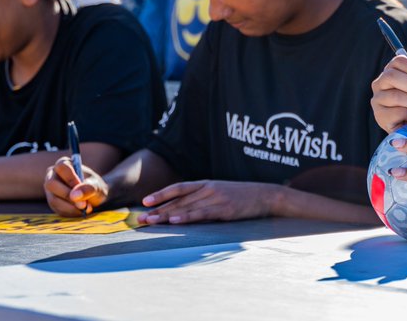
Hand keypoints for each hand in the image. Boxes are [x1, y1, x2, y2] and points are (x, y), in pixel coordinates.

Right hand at [45, 157, 107, 216]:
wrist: (94, 196)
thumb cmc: (94, 186)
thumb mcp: (96, 186)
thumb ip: (88, 188)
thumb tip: (74, 196)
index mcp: (63, 163)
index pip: (62, 168)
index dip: (70, 178)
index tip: (81, 188)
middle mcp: (52, 175)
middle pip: (52, 184)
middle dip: (67, 195)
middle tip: (83, 204)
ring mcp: (50, 189)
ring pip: (53, 199)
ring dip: (70, 207)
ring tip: (85, 208)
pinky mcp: (52, 202)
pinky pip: (56, 209)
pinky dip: (69, 212)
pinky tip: (80, 211)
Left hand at [141, 180, 280, 224]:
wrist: (266, 195)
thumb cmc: (242, 196)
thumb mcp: (221, 192)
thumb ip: (205, 197)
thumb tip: (186, 207)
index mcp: (206, 184)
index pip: (178, 188)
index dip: (161, 194)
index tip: (145, 202)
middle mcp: (208, 189)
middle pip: (178, 200)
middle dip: (158, 210)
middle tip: (140, 219)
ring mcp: (215, 198)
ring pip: (186, 207)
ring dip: (166, 215)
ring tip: (151, 222)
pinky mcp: (224, 210)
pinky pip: (201, 214)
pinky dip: (186, 218)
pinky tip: (175, 221)